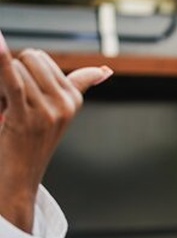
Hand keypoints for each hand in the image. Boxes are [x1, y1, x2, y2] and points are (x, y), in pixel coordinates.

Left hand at [0, 31, 112, 231]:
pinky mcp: (25, 118)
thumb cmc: (33, 141)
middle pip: (28, 59)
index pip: (40, 59)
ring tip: (6, 111)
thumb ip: (82, 84)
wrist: (18, 178)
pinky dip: (1, 62)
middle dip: (12, 74)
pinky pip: (12, 82)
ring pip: (14, 70)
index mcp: (73, 98)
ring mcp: (47, 112)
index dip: (22, 73)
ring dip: (0, 88)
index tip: (23, 98)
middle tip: (11, 103)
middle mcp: (65, 104)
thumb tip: (104, 72)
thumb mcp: (60, 110)